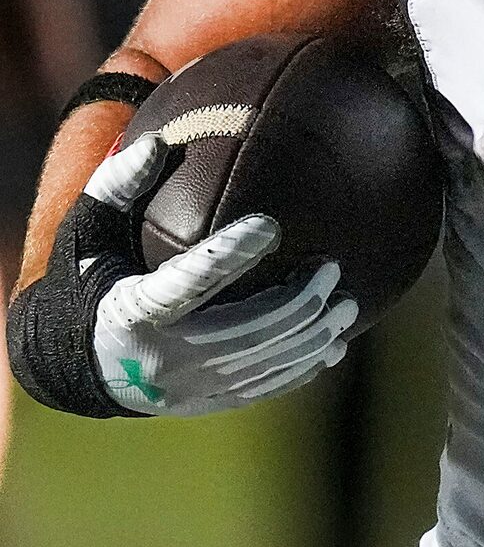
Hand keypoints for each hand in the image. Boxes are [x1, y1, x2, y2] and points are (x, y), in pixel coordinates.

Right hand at [85, 137, 355, 416]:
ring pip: (266, 362)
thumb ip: (116, 190)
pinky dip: (303, 368)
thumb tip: (158, 142)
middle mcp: (164, 355)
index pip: (188, 281)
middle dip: (300, 299)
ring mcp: (187, 387)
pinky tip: (333, 347)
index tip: (271, 224)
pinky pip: (264, 388)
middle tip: (332, 268)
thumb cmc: (85, 287)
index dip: (230, 253)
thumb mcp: (85, 237)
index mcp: (133, 311)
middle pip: (248, 328)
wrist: (72, 367)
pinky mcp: (205, 403)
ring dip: (315, 334)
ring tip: (348, 303)